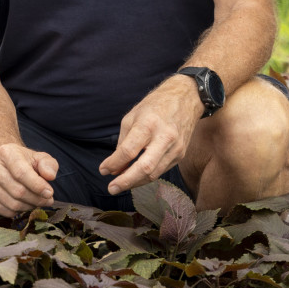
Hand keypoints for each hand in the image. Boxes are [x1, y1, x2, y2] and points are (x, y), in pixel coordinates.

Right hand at [0, 142, 57, 216]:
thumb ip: (48, 164)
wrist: (5, 164)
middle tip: (48, 200)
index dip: (37, 186)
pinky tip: (25, 204)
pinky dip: (19, 211)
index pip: (21, 173)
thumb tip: (50, 176)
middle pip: (17, 191)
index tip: (49, 193)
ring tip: (38, 201)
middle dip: (36, 199)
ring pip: (12, 204)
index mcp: (6, 153)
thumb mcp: (39, 157)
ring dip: (29, 206)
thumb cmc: (24, 161)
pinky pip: (5, 211)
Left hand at [100, 74, 202, 194]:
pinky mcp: (180, 154)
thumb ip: (123, 143)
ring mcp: (175, 147)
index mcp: (148, 124)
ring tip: (121, 184)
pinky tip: (136, 176)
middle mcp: (164, 137)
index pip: (129, 150)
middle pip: (144, 167)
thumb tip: (115, 168)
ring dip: (135, 182)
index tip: (103, 170)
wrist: (185, 99)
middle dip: (126, 181)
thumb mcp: (132, 117)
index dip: (114, 163)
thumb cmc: (155, 106)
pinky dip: (146, 176)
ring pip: (153, 174)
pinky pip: (161, 171)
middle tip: (112, 189)